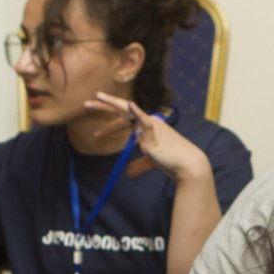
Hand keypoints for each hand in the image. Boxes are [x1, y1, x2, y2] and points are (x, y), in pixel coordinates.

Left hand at [84, 91, 209, 182]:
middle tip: (86, 104)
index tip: (97, 130)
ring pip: (126, 112)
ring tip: (92, 101)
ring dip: (108, 106)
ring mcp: (149, 126)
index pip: (125, 121)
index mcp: (148, 126)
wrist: (187, 164)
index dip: (110, 125)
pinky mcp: (153, 133)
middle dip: (104, 106)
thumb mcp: (151, 162)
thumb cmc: (172, 162)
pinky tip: (130, 106)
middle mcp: (147, 122)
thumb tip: (128, 172)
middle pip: (122, 110)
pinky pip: (144, 120)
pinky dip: (137, 113)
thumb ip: (138, 165)